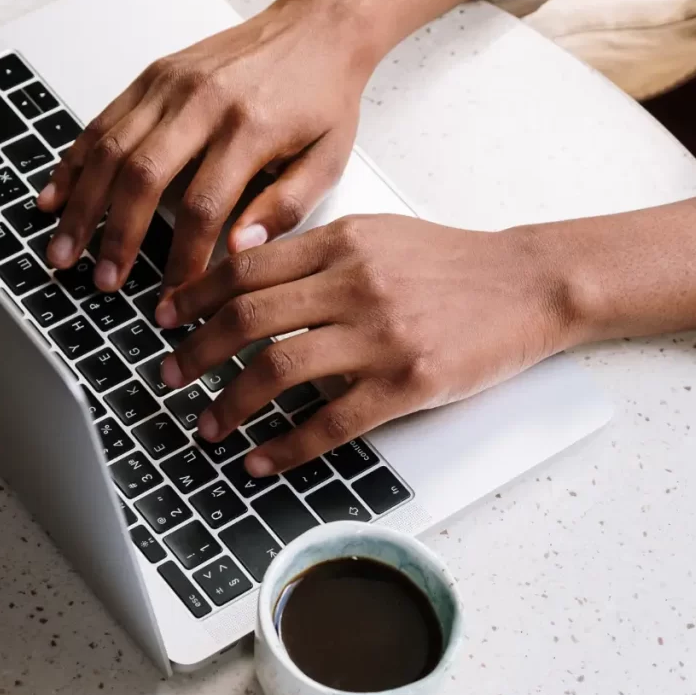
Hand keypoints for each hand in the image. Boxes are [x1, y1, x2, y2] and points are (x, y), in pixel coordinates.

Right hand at [36, 0, 379, 293]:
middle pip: (142, 177)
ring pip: (110, 149)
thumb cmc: (322, 97)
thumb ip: (285, 209)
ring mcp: (171, 85)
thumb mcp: (327, 161)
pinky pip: (102, 121)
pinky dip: (73, 161)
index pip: (204, 208)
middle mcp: (203, 102)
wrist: (317, 26)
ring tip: (63, 250)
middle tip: (102, 281)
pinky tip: (55, 195)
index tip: (172, 298)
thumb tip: (239, 252)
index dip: (182, 260)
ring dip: (81, 205)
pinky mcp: (153, 75)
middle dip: (115, 237)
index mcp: (249, 129)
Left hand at [155, 214, 575, 474]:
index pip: (247, 267)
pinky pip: (330, 422)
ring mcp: (380, 335)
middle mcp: (355, 284)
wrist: (529, 284)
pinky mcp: (406, 383)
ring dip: (230, 403)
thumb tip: (249, 274)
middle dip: (195, 351)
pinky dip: (285, 447)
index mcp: (343, 242)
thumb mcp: (380, 235)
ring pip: (278, 369)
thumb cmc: (453, 264)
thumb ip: (317, 252)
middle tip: (169, 374)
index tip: (166, 317)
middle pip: (248, 318)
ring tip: (207, 424)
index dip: (195, 295)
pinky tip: (260, 459)